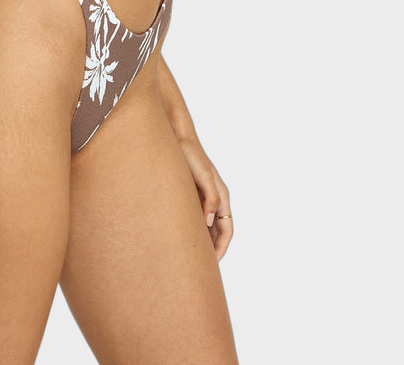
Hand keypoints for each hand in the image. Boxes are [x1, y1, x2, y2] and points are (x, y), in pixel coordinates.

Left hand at [177, 136, 233, 260]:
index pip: (227, 230)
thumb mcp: (204, 177)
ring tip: (186, 256)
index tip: (212, 265)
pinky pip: (192, 217)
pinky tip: (176, 237)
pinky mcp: (188, 194)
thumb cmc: (191, 155)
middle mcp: (213, 199)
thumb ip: (210, 199)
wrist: (176, 137)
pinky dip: (189, 229)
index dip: (221, 249)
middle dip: (210, 249)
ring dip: (199, 240)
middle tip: (198, 267)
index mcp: (221, 197)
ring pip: (203, 226)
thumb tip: (209, 222)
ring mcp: (200, 197)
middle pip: (215, 232)